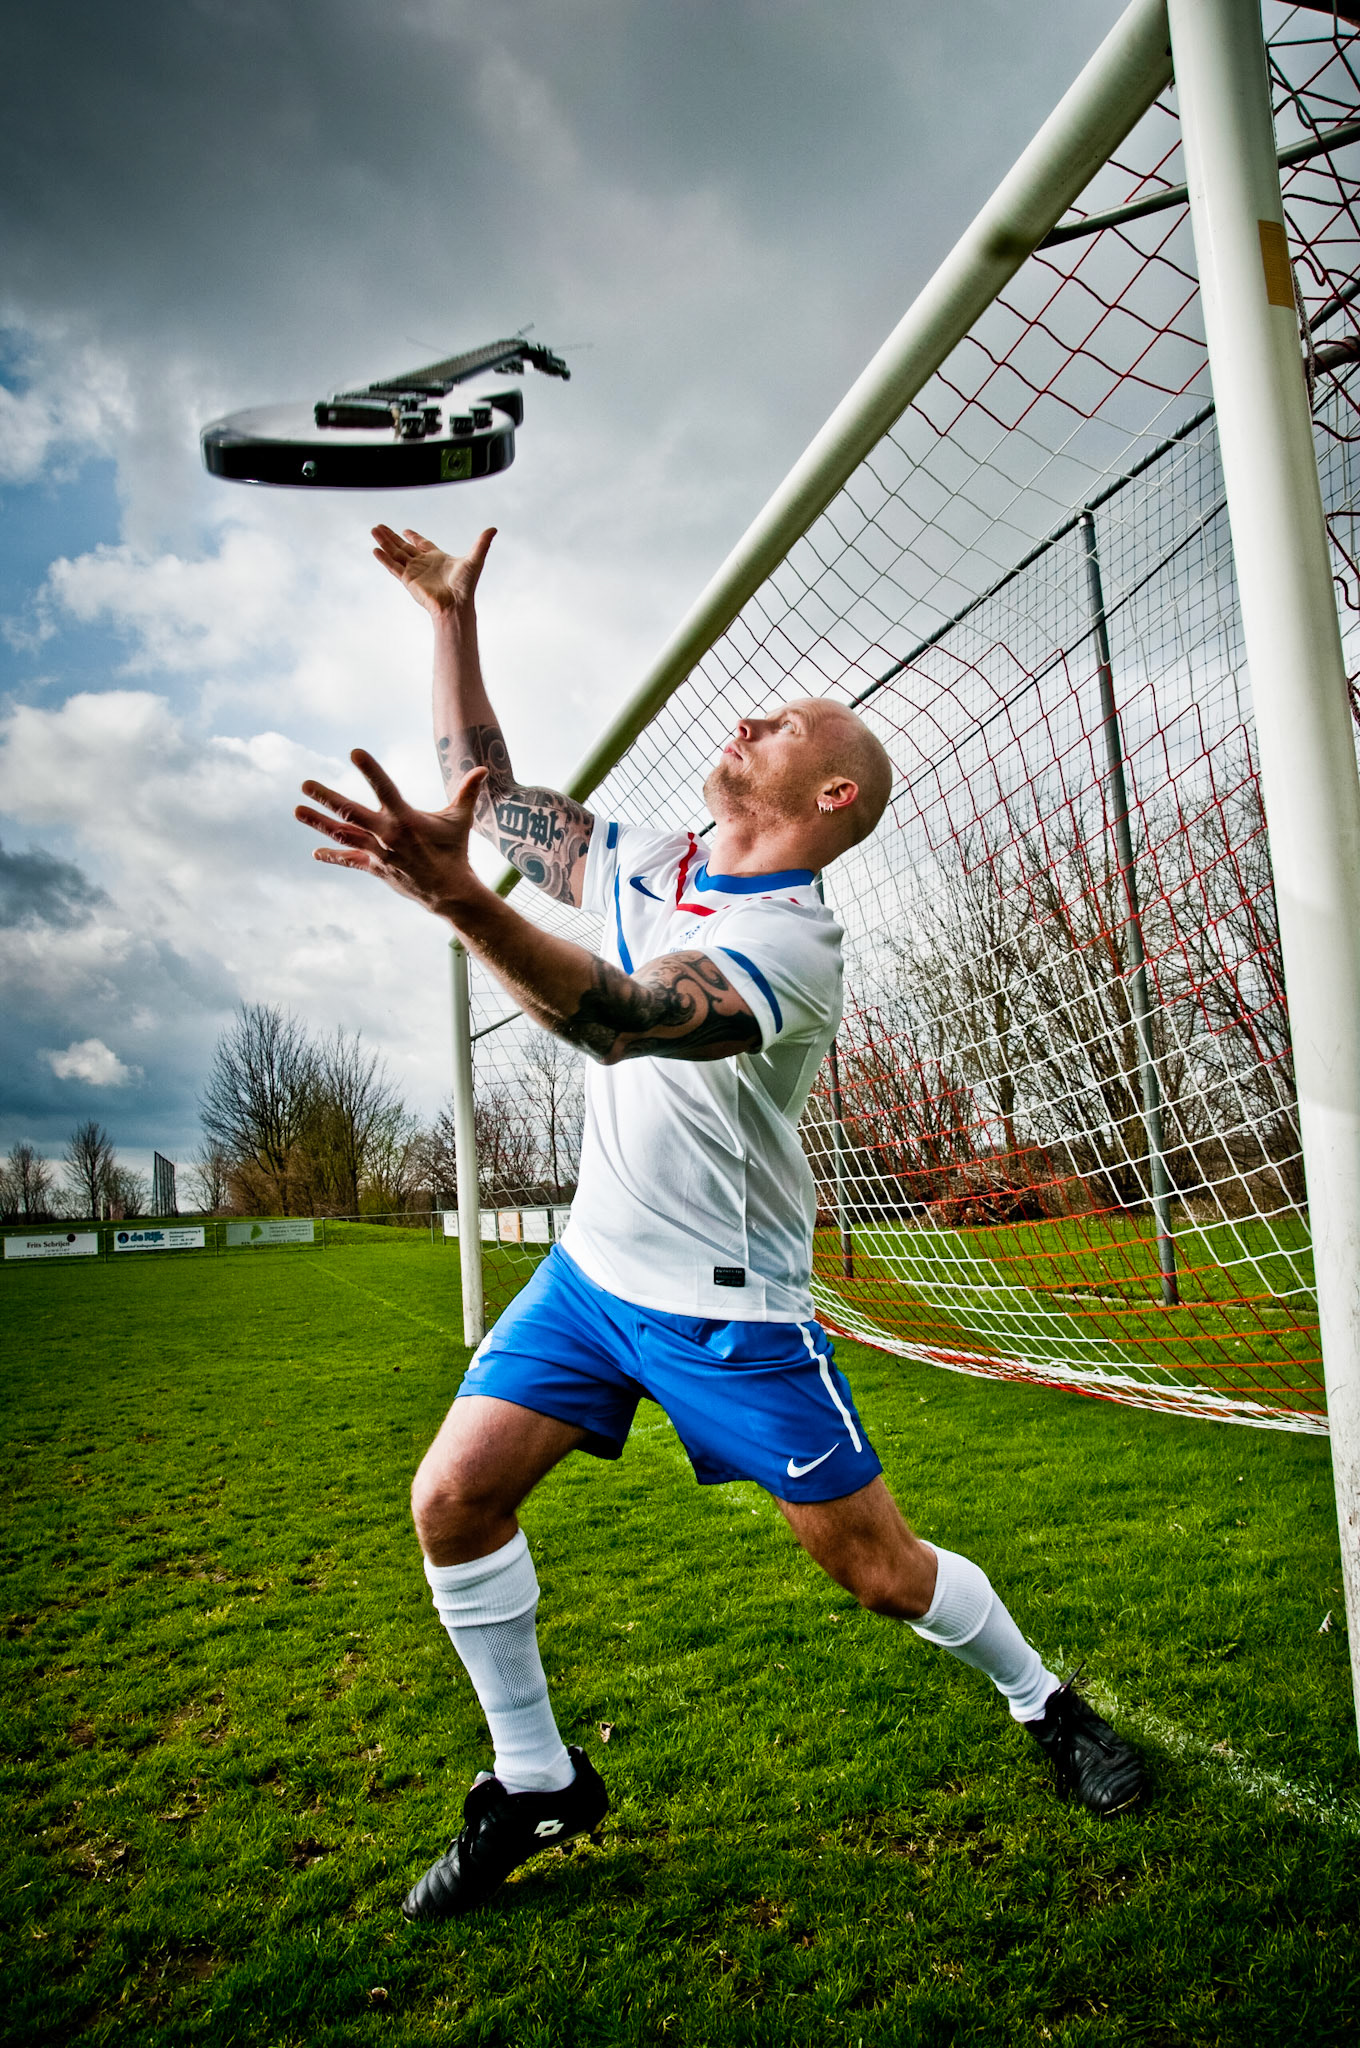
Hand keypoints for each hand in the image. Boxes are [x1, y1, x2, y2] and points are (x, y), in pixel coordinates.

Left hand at [296, 751, 487, 919]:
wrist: (449, 892)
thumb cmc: (455, 852)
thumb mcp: (460, 820)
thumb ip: (467, 792)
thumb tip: (484, 769)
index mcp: (406, 818)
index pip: (385, 787)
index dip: (370, 770)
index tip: (355, 752)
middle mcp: (387, 834)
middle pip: (350, 813)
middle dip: (326, 798)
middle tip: (305, 784)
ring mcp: (378, 853)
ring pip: (342, 835)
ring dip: (318, 822)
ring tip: (297, 810)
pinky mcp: (375, 868)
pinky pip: (349, 860)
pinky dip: (333, 855)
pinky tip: (315, 851)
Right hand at [371, 524, 494, 617]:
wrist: (456, 604)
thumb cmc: (465, 586)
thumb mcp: (475, 559)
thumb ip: (482, 543)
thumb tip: (494, 528)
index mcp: (437, 558)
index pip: (422, 545)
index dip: (413, 537)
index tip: (404, 530)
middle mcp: (423, 564)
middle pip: (403, 547)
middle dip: (392, 536)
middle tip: (379, 526)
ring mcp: (414, 572)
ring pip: (395, 553)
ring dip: (384, 542)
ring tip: (373, 530)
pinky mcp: (408, 580)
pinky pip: (393, 567)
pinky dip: (384, 558)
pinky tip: (375, 550)